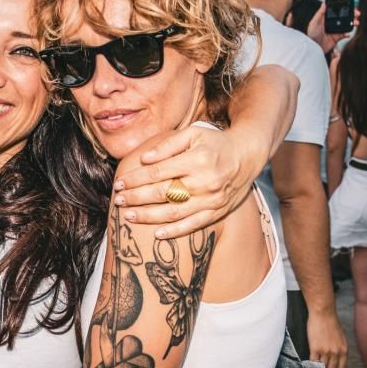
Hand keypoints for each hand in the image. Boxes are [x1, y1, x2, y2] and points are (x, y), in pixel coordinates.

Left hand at [112, 124, 264, 239]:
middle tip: (118, 201)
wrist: (248, 156)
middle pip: (162, 193)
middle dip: (136, 198)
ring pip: (174, 213)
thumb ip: (167, 145)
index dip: (136, 179)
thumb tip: (144, 159)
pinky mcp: (217, 212)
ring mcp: (211, 200)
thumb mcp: (193, 133)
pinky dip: (174, 231)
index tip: (120, 183)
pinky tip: (157, 234)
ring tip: (129, 217)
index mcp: (196, 160)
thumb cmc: (215, 143)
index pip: (158, 173)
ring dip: (148, 217)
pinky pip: (193, 225)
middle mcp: (204, 182)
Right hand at [306, 311, 347, 367]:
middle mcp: (336, 352)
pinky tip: (309, 360)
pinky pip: (313, 361)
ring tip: (314, 363)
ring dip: (318, 366)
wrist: (323, 313)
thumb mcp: (341, 337)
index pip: (341, 367)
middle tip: (321, 366)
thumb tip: (335, 355)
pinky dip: (311, 362)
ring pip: (322, 367)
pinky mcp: (315, 348)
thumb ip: (339, 348)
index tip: (330, 366)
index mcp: (344, 350)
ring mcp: (325, 351)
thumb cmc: (331, 322)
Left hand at [307, 5, 356, 54]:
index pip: (337, 11)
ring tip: (356, 23)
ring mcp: (335, 30)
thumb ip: (319, 14)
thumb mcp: (314, 23)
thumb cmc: (311, 36)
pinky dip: (348, 33)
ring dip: (352, 23)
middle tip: (357, 14)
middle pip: (344, 17)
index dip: (344, 8)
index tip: (350, 6)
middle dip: (352, 14)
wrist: (313, 48)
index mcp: (326, 18)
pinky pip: (345, 34)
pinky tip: (347, 33)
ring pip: (346, 24)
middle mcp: (332, 23)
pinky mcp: (337, 37)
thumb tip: (324, 4)